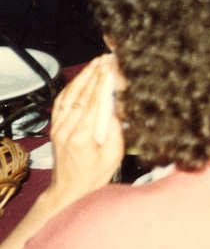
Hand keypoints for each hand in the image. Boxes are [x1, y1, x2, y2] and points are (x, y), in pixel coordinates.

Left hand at [46, 54, 125, 207]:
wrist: (69, 190)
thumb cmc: (94, 176)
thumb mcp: (113, 156)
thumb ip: (116, 131)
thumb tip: (116, 106)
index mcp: (82, 137)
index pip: (94, 102)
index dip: (103, 81)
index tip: (111, 66)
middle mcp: (66, 129)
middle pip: (81, 94)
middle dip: (94, 73)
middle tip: (105, 58)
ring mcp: (58, 127)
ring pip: (69, 95)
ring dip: (82, 77)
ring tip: (95, 63)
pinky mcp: (55, 127)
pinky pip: (61, 102)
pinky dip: (71, 87)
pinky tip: (80, 78)